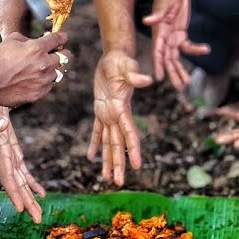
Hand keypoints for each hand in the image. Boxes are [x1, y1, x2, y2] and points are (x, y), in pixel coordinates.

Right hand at [0, 31, 69, 108]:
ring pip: (58, 73)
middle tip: (55, 53)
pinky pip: (49, 85)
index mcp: (37, 49)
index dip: (62, 37)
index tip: (63, 37)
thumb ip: (29, 39)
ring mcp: (42, 81)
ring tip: (42, 68)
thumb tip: (40, 41)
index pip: (58, 40)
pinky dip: (45, 81)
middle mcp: (43, 65)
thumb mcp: (11, 40)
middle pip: (65, 57)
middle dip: (61, 53)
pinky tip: (34, 79)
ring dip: (52, 68)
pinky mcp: (39, 94)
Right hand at [0, 106, 46, 223]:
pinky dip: (33, 183)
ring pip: (22, 182)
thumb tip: (3, 125)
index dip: (14, 193)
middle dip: (27, 203)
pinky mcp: (14, 153)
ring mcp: (10, 158)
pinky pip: (24, 172)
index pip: (7, 177)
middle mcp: (5, 159)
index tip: (20, 209)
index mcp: (1, 153)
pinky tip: (41, 194)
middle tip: (38, 220)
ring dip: (30, 198)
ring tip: (39, 213)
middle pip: (17, 185)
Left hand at [85, 50, 152, 184]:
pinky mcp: (101, 110)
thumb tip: (147, 81)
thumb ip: (134, 75)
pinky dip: (95, 144)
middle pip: (119, 145)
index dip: (133, 149)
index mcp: (123, 109)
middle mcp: (118, 116)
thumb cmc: (121, 60)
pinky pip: (97, 131)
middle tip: (119, 183)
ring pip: (109, 143)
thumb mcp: (126, 66)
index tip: (137, 166)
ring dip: (108, 160)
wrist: (115, 55)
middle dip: (119, 164)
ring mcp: (110, 114)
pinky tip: (91, 157)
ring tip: (108, 179)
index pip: (130, 133)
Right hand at [141, 0, 210, 89]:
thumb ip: (157, 13)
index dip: (158, 64)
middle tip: (180, 87)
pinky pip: (188, 45)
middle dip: (173, 73)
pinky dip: (196, 49)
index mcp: (159, 32)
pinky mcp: (181, 33)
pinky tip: (205, 49)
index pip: (158, 51)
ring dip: (181, 69)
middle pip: (168, 58)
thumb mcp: (164, 2)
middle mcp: (164, 37)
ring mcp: (173, 36)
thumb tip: (147, 21)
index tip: (159, 79)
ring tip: (187, 82)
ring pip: (176, 57)